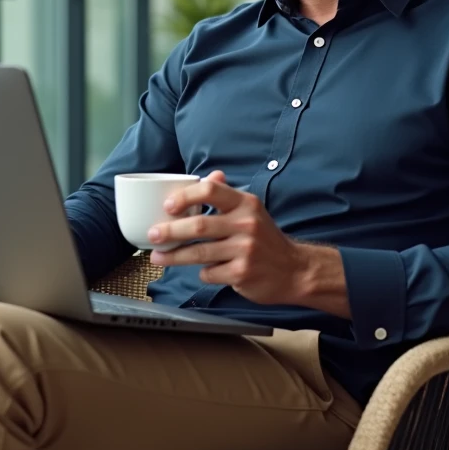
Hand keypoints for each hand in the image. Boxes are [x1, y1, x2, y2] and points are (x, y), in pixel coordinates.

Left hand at [148, 171, 349, 316]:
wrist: (296, 270)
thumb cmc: (266, 240)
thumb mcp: (251, 211)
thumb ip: (227, 195)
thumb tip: (210, 175)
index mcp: (246, 203)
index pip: (211, 191)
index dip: (186, 196)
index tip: (167, 206)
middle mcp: (247, 224)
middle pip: (199, 225)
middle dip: (170, 230)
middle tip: (153, 234)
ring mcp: (245, 250)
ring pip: (199, 253)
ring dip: (174, 256)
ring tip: (157, 256)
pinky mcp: (242, 273)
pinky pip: (209, 272)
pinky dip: (201, 272)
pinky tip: (202, 270)